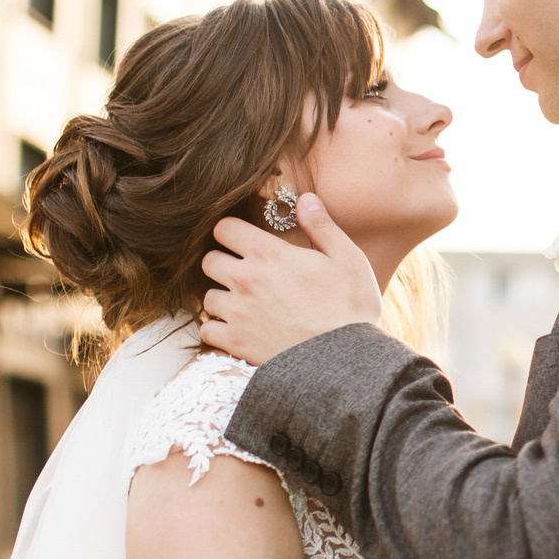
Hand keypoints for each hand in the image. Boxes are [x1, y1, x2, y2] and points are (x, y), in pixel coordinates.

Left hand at [199, 195, 382, 365]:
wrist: (346, 360)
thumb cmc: (351, 307)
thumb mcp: (347, 258)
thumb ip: (321, 225)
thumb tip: (305, 199)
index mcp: (269, 254)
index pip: (224, 228)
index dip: (232, 232)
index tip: (243, 241)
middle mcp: (245, 280)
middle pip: (208, 261)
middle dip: (223, 263)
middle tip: (243, 273)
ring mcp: (238, 313)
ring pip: (206, 298)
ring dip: (221, 298)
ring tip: (242, 305)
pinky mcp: (236, 342)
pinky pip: (207, 331)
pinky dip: (218, 330)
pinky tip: (238, 329)